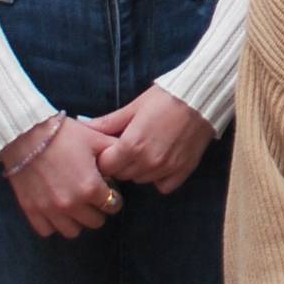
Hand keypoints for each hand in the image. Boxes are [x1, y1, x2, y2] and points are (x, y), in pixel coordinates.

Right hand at [0, 115, 122, 239]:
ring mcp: (50, 210)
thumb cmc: (64, 134)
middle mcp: (71, 204)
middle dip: (97, 210)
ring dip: (77, 220)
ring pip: (72, 231)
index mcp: (90, 188)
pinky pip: (47, 230)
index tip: (108, 190)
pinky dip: (53, 223)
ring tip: (75, 205)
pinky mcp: (31, 211)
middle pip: (95, 222)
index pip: (113, 206)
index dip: (114, 197)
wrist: (26, 133)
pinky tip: (56, 210)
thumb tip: (128, 160)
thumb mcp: (96, 138)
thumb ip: (116, 151)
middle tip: (92, 197)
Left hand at [84, 84, 215, 195]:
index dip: (105, 157)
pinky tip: (161, 161)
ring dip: (138, 169)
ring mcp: (166, 169)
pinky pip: (163, 186)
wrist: (201, 97)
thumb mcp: (133, 107)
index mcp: (131, 146)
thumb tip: (82, 126)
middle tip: (127, 147)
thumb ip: (107, 123)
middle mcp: (147, 162)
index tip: (110, 148)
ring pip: (141, 180)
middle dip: (120, 163)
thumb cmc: (165, 98)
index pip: (106, 166)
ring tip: (145, 150)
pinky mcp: (183, 171)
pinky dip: (159, 177)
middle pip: (122, 175)